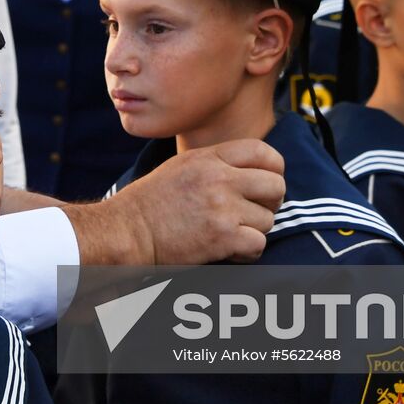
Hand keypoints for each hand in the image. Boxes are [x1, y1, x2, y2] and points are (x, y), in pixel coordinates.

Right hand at [63, 138, 284, 265]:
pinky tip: (230, 250)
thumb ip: (215, 163)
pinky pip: (259, 244)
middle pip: (276, 185)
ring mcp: (222, 208)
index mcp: (209, 157)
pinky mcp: (222, 237)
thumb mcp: (182, 167)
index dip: (274, 169)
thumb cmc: (151, 202)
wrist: (128, 231)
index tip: (266, 183)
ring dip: (254, 230)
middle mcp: (219, 178)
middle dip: (270, 202)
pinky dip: (247, 251)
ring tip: (231, 233)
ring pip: (268, 219)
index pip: (263, 153)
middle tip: (254, 212)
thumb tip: (249, 169)